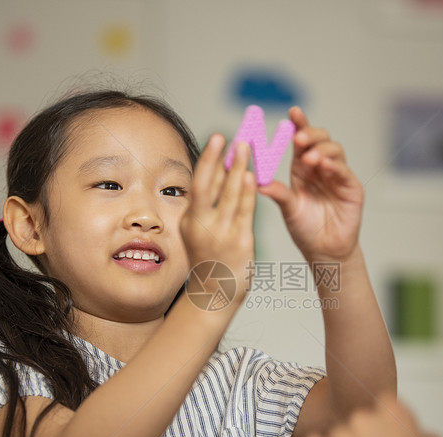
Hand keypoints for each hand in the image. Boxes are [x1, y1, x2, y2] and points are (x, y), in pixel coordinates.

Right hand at [180, 135, 256, 297]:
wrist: (216, 294)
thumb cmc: (211, 259)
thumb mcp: (200, 231)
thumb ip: (209, 204)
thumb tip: (217, 171)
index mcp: (190, 220)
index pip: (200, 184)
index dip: (209, 159)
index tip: (218, 139)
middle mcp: (201, 225)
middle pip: (205, 185)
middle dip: (215, 159)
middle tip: (227, 136)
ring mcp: (220, 234)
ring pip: (228, 195)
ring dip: (237, 168)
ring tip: (245, 147)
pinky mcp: (239, 242)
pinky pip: (244, 212)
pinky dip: (247, 192)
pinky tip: (252, 175)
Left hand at [259, 107, 363, 262]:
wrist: (324, 252)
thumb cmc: (305, 230)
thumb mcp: (288, 209)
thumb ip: (277, 193)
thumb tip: (257, 181)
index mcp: (302, 169)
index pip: (302, 141)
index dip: (299, 124)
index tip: (293, 112)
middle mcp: (320, 168)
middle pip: (321, 139)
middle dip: (311, 134)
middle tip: (298, 138)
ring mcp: (338, 177)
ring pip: (335, 151)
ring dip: (322, 150)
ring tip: (309, 159)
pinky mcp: (351, 188)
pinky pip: (344, 171)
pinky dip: (334, 166)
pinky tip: (323, 166)